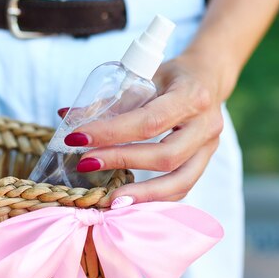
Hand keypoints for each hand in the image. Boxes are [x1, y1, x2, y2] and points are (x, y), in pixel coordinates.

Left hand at [62, 53, 224, 202]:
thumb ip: (113, 100)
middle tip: (86, 163)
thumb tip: (68, 116)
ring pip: (180, 180)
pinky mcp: (206, 161)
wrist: (209, 77)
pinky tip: (130, 201)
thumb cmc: (173, 76)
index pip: (149, 121)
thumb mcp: (145, 76)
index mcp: (191, 96)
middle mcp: (206, 124)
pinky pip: (183, 186)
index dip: (112, 133)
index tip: (78, 138)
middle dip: (122, 161)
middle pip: (165, 155)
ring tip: (111, 200)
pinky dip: (156, 197)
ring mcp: (210, 146)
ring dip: (143, 193)